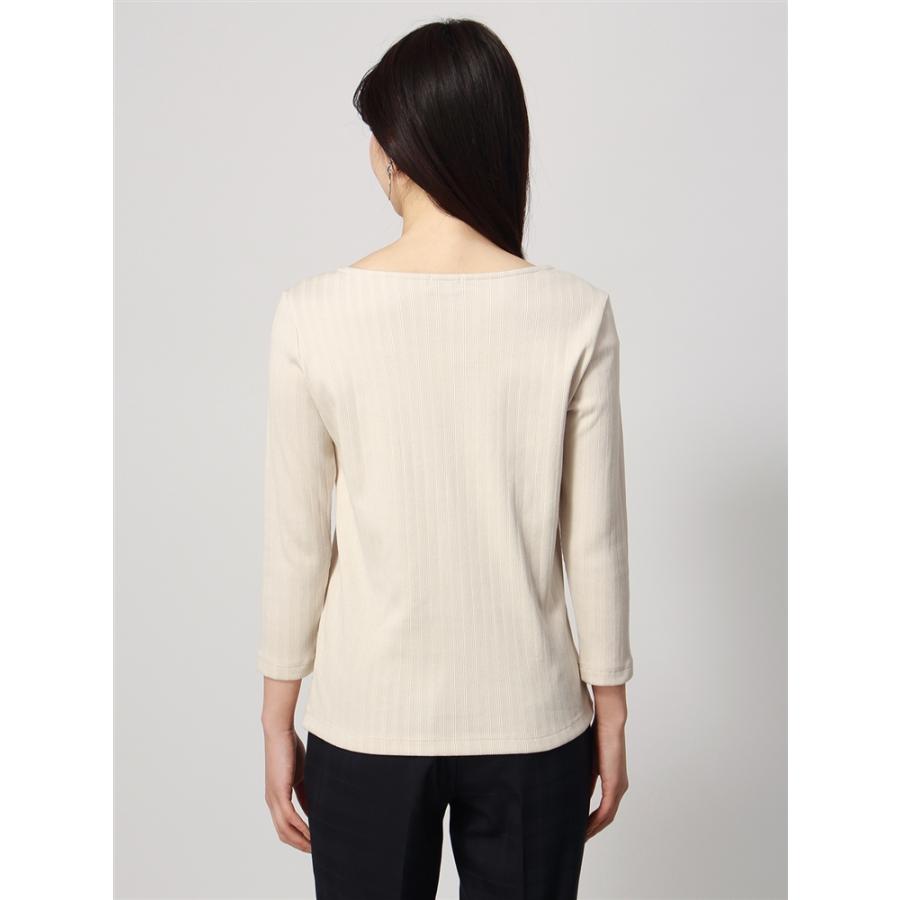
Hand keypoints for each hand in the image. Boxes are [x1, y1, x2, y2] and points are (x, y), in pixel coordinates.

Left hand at [263, 725, 311, 852]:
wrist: (279, 732)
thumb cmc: (289, 748)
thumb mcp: (300, 775)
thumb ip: (305, 792)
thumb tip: (313, 809)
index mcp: (276, 798)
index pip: (285, 826)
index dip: (298, 837)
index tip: (313, 844)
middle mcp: (272, 801)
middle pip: (283, 833)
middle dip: (299, 844)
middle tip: (316, 851)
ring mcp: (273, 798)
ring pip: (285, 829)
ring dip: (301, 840)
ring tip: (316, 847)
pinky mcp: (279, 792)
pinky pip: (289, 817)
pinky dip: (301, 828)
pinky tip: (312, 833)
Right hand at [585, 688, 628, 840]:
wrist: (609, 722)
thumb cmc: (597, 734)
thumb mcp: (586, 760)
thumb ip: (583, 777)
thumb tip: (572, 790)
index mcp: (613, 780)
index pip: (603, 807)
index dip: (591, 820)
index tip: (578, 828)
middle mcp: (619, 787)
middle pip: (606, 817)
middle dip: (591, 829)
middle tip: (577, 839)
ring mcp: (619, 787)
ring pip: (606, 817)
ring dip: (593, 829)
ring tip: (578, 838)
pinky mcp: (615, 785)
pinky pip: (606, 811)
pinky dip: (595, 822)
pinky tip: (584, 829)